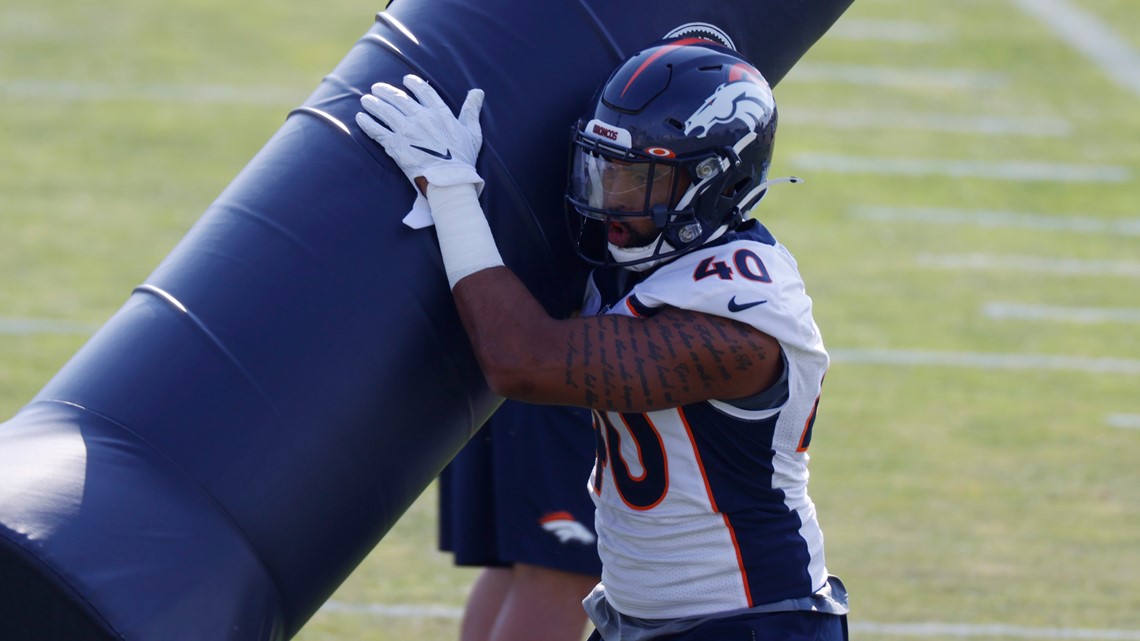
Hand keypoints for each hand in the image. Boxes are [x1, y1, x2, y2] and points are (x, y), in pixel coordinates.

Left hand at [356, 74, 484, 193]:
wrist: (449, 180)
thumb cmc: (463, 159)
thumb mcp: (473, 133)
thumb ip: (471, 111)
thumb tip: (478, 92)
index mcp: (440, 113)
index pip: (424, 91)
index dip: (413, 83)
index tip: (405, 80)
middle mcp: (421, 118)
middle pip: (399, 98)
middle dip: (386, 91)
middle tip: (377, 88)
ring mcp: (406, 131)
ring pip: (385, 111)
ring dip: (373, 103)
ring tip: (365, 99)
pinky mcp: (395, 145)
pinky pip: (377, 131)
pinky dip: (367, 123)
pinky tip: (360, 117)